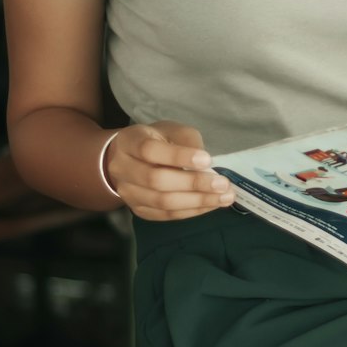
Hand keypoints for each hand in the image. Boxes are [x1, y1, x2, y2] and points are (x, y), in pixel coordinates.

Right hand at [103, 121, 234, 220]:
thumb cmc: (158, 140)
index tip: (207, 160)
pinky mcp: (138, 209)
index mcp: (129, 141)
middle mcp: (122, 168)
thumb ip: (188, 142)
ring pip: (161, 202)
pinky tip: (210, 205)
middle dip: (193, 183)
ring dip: (197, 201)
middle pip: (156, 180)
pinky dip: (191, 211)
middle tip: (223, 184)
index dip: (179, 156)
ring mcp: (128, 192)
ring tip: (223, 198)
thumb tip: (206, 166)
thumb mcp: (173, 130)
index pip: (150, 150)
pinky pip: (165, 215)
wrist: (132, 159)